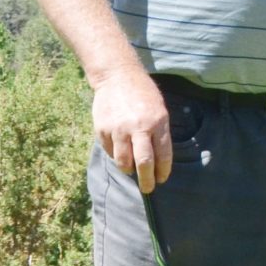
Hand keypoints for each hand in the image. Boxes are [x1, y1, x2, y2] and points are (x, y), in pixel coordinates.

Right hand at [95, 69, 171, 193]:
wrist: (117, 77)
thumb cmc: (143, 94)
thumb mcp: (159, 110)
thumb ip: (159, 133)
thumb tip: (159, 159)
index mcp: (157, 123)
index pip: (163, 155)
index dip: (163, 171)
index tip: (162, 179)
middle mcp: (138, 128)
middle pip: (144, 163)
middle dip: (147, 180)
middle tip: (148, 189)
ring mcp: (118, 129)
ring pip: (123, 162)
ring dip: (129, 170)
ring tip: (132, 170)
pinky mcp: (102, 130)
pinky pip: (110, 152)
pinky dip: (115, 156)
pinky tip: (120, 152)